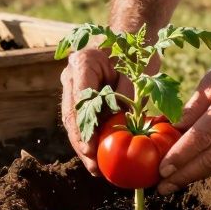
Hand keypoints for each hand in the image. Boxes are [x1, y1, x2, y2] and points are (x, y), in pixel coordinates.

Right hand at [60, 46, 131, 174]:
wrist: (131, 40)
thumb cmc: (138, 53)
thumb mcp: (138, 72)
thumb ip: (129, 96)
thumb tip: (127, 125)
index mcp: (83, 62)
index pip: (80, 98)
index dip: (83, 126)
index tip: (91, 147)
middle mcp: (72, 75)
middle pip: (72, 114)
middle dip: (81, 143)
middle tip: (93, 164)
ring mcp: (73, 87)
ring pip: (73, 121)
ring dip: (83, 146)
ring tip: (95, 168)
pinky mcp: (79, 99)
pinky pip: (81, 122)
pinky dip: (89, 140)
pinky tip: (97, 159)